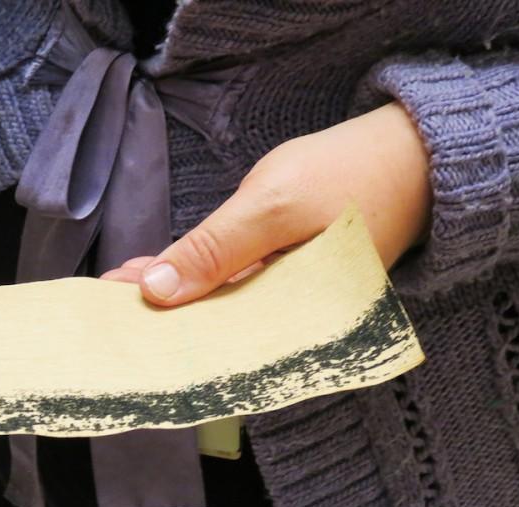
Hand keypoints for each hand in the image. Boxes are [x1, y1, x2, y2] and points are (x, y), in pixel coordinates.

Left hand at [101, 103, 431, 305]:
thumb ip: (214, 251)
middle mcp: (294, 325)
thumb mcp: (272, 207)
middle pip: (214, 330)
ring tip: (124, 288)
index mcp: (296, 325)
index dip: (161, 332)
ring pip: (222, 308)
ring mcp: (292, 301)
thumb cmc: (349, 174)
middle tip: (106, 305)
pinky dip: (201, 278)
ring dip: (175, 295)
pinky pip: (237, 287)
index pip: (213, 342)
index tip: (113, 320)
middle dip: (161, 316)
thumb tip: (156, 291)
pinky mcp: (289, 278)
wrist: (412, 153)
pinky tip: (163, 274)